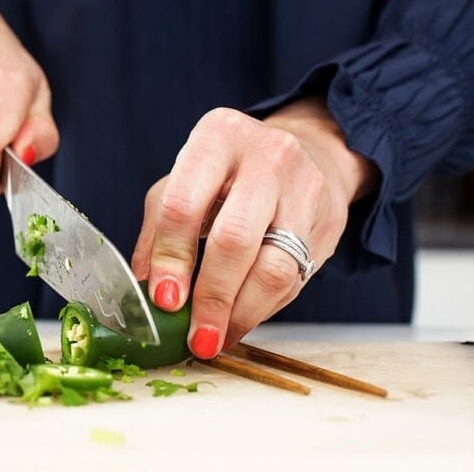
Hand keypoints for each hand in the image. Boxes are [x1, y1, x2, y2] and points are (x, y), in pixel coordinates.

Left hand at [131, 100, 375, 357]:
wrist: (306, 153)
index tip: (163, 300)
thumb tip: (144, 287)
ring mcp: (305, 187)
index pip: (184, 205)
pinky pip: (296, 279)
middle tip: (196, 335)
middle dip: (212, 297)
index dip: (171, 258)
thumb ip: (158, 230)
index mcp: (217, 136)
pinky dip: (264, 309)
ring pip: (275, 268)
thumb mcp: (183, 182)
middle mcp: (267, 155)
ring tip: (216, 337)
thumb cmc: (229, 173)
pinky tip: (241, 320)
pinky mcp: (330, 221)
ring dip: (241, 313)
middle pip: (235, 240)